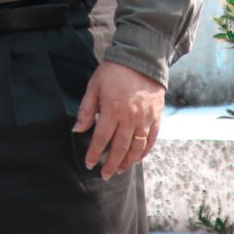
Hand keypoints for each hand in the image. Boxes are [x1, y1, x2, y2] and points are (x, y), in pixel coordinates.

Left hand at [72, 60, 163, 179]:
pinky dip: (144, 151)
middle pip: (120, 148)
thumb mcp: (95, 85)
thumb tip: (77, 129)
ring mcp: (145, 118)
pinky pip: (151, 139)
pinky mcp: (156, 116)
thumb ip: (86, 109)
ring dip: (127, 161)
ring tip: (119, 169)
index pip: (101, 139)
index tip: (89, 164)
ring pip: (136, 147)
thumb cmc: (114, 71)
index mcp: (112, 109)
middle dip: (111, 164)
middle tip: (104, 174)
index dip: (94, 153)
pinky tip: (137, 158)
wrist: (141, 58)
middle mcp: (130, 117)